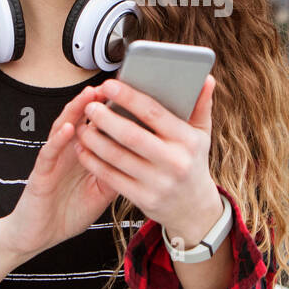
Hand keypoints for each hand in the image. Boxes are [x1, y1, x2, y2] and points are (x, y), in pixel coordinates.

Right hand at [0, 86, 122, 260]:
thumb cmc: (68, 213)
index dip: (113, 111)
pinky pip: (49, 153)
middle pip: (83, 121)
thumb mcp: (102, 194)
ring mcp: (54, 161)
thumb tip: (144, 159)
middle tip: (112, 85)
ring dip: (75, 111)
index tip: (131, 96)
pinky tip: (68, 128)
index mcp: (84, 155)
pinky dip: (58, 140)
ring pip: (63, 128)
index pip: (99, 126)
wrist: (38, 236)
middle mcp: (68, 152)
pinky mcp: (40, 174)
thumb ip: (117, 173)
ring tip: (89, 96)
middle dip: (96, 102)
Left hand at [75, 74, 224, 246]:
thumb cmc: (193, 162)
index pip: (154, 113)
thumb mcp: (202, 135)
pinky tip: (83, 149)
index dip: (129, 97)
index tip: (109, 85)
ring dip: (95, 140)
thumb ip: (201, 106)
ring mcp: (158, 183)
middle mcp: (174, 162)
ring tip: (82, 126)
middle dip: (106, 119)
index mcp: (187, 140)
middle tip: (90, 106)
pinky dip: (94, 162)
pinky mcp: (143, 199)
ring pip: (117, 157)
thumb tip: (207, 79)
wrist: (193, 208)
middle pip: (131, 135)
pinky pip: (111, 177)